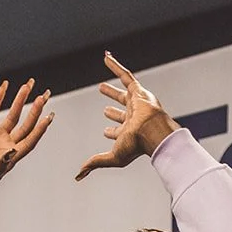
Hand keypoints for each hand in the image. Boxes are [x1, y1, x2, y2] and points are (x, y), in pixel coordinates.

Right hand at [0, 80, 53, 212]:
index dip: (40, 129)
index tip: (48, 116)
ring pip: (12, 115)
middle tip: (44, 95)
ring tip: (28, 85)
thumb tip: (12, 152)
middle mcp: (6, 145)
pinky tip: (4, 87)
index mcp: (11, 158)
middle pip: (26, 125)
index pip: (30, 140)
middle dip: (35, 110)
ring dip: (20, 101)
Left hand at [76, 52, 178, 180]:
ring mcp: (136, 104)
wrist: (152, 131)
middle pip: (122, 113)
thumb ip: (96, 162)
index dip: (112, 132)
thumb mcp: (113, 156)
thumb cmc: (137, 145)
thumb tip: (79, 174)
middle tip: (105, 110)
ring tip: (101, 87)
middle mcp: (133, 119)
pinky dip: (115, 66)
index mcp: (129, 133)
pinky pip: (126, 74)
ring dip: (112, 91)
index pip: (119, 132)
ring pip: (123, 95)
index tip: (106, 132)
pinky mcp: (138, 91)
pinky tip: (106, 58)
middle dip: (113, 112)